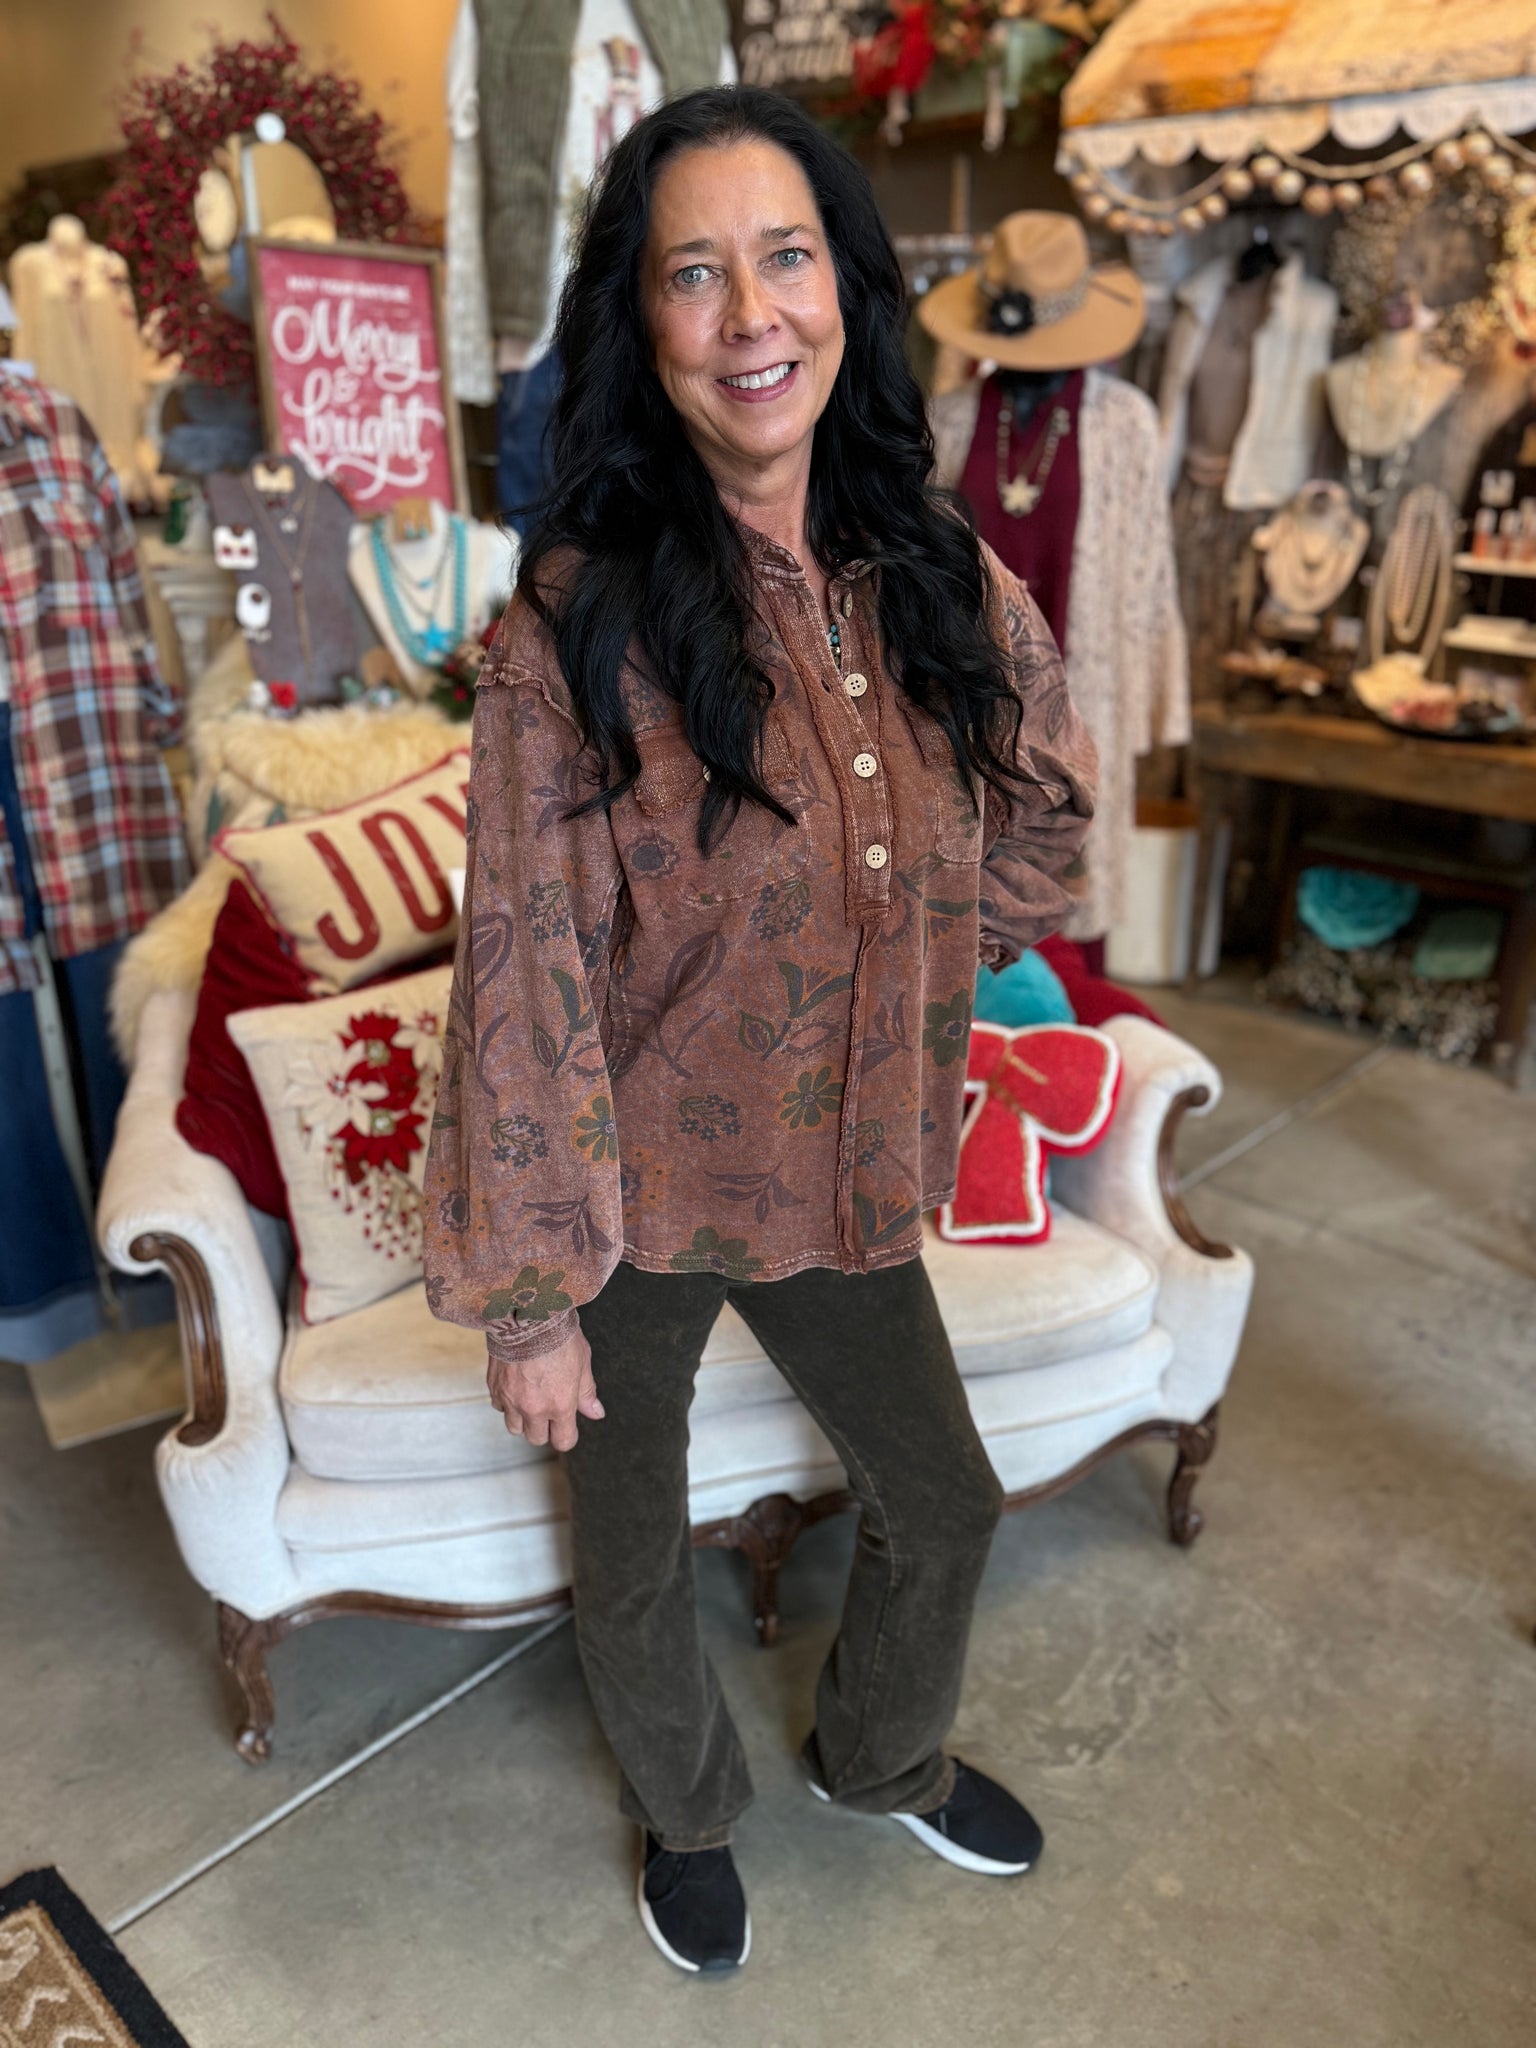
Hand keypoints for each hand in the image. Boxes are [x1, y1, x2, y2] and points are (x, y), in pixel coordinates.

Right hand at [486, 1325, 603, 1450]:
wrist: (528, 1314)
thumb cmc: (559, 1336)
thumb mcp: (582, 1363)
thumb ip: (586, 1393)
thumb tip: (596, 1413)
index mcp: (560, 1405)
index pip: (563, 1441)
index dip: (567, 1436)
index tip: (567, 1429)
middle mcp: (533, 1408)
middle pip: (536, 1438)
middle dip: (544, 1429)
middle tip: (549, 1412)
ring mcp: (511, 1399)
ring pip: (514, 1427)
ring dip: (523, 1420)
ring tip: (530, 1401)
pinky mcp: (494, 1387)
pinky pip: (499, 1407)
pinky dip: (506, 1403)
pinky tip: (515, 1387)